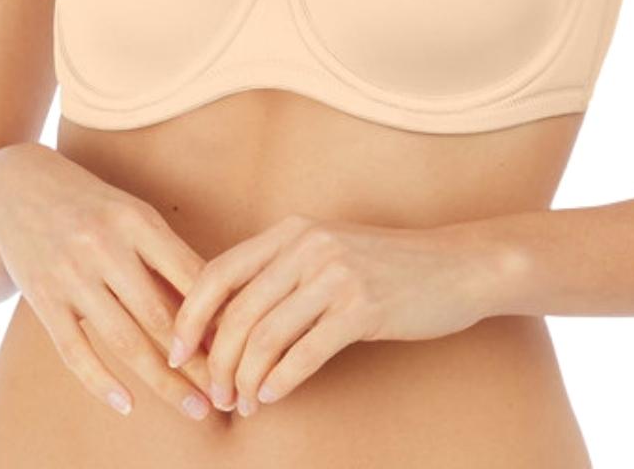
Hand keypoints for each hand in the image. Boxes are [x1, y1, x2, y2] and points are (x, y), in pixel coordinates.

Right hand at [0, 141, 221, 421]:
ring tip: (194, 408)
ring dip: (164, 382)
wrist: (17, 186)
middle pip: (161, 317)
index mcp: (138, 220)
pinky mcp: (42, 298)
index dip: (218, 316)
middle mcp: (105, 246)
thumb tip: (214, 304)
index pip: (189, 276)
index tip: (243, 347)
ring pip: (124, 340)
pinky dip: (102, 382)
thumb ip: (166, 254)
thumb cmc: (91, 204)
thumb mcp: (132, 213)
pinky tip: (128, 405)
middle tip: (228, 393)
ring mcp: (71, 274)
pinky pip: (75, 350)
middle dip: (198, 362)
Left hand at [167, 212, 502, 415]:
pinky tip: (271, 397)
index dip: (190, 314)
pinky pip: (305, 352)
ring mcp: (336, 274)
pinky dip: (280, 381)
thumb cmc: (387, 265)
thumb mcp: (328, 251)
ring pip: (266, 335)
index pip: (219, 271)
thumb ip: (282, 272)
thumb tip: (226, 318)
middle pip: (238, 310)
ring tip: (241, 402)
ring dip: (245, 378)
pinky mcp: (362, 307)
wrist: (456, 265)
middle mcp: (308, 246)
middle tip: (212, 393)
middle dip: (216, 359)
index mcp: (292, 231)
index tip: (177, 350)